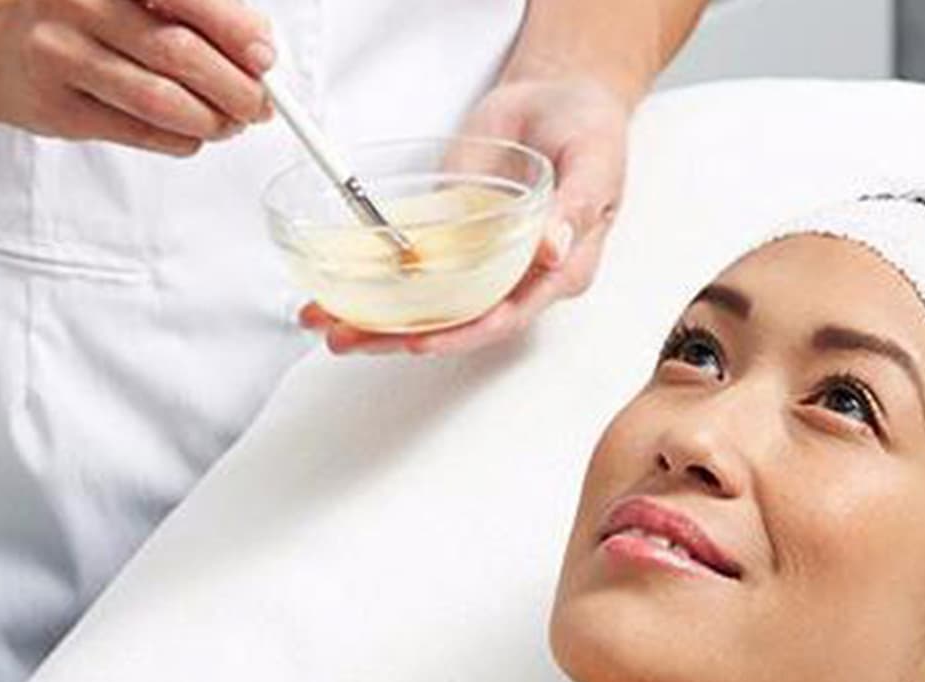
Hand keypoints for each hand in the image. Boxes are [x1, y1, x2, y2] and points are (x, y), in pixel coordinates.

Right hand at [0, 0, 274, 155]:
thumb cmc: (80, 13)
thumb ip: (194, 8)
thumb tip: (258, 46)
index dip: (236, 31)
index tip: (264, 57)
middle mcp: (79, 5)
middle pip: (180, 55)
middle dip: (237, 88)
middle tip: (260, 103)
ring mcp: (62, 57)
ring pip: (162, 102)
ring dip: (214, 121)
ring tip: (231, 121)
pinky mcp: (58, 109)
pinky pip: (141, 134)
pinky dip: (182, 139)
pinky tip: (192, 132)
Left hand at [300, 76, 629, 354]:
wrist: (558, 96)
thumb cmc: (589, 129)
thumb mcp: (595, 161)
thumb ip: (577, 207)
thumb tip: (553, 250)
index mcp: (560, 271)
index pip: (510, 316)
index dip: (466, 333)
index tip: (425, 341)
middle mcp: (518, 278)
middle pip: (460, 321)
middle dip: (404, 336)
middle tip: (350, 339)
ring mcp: (482, 260)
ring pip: (432, 304)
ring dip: (380, 321)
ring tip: (329, 327)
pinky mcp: (452, 238)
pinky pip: (414, 267)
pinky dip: (378, 280)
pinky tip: (338, 292)